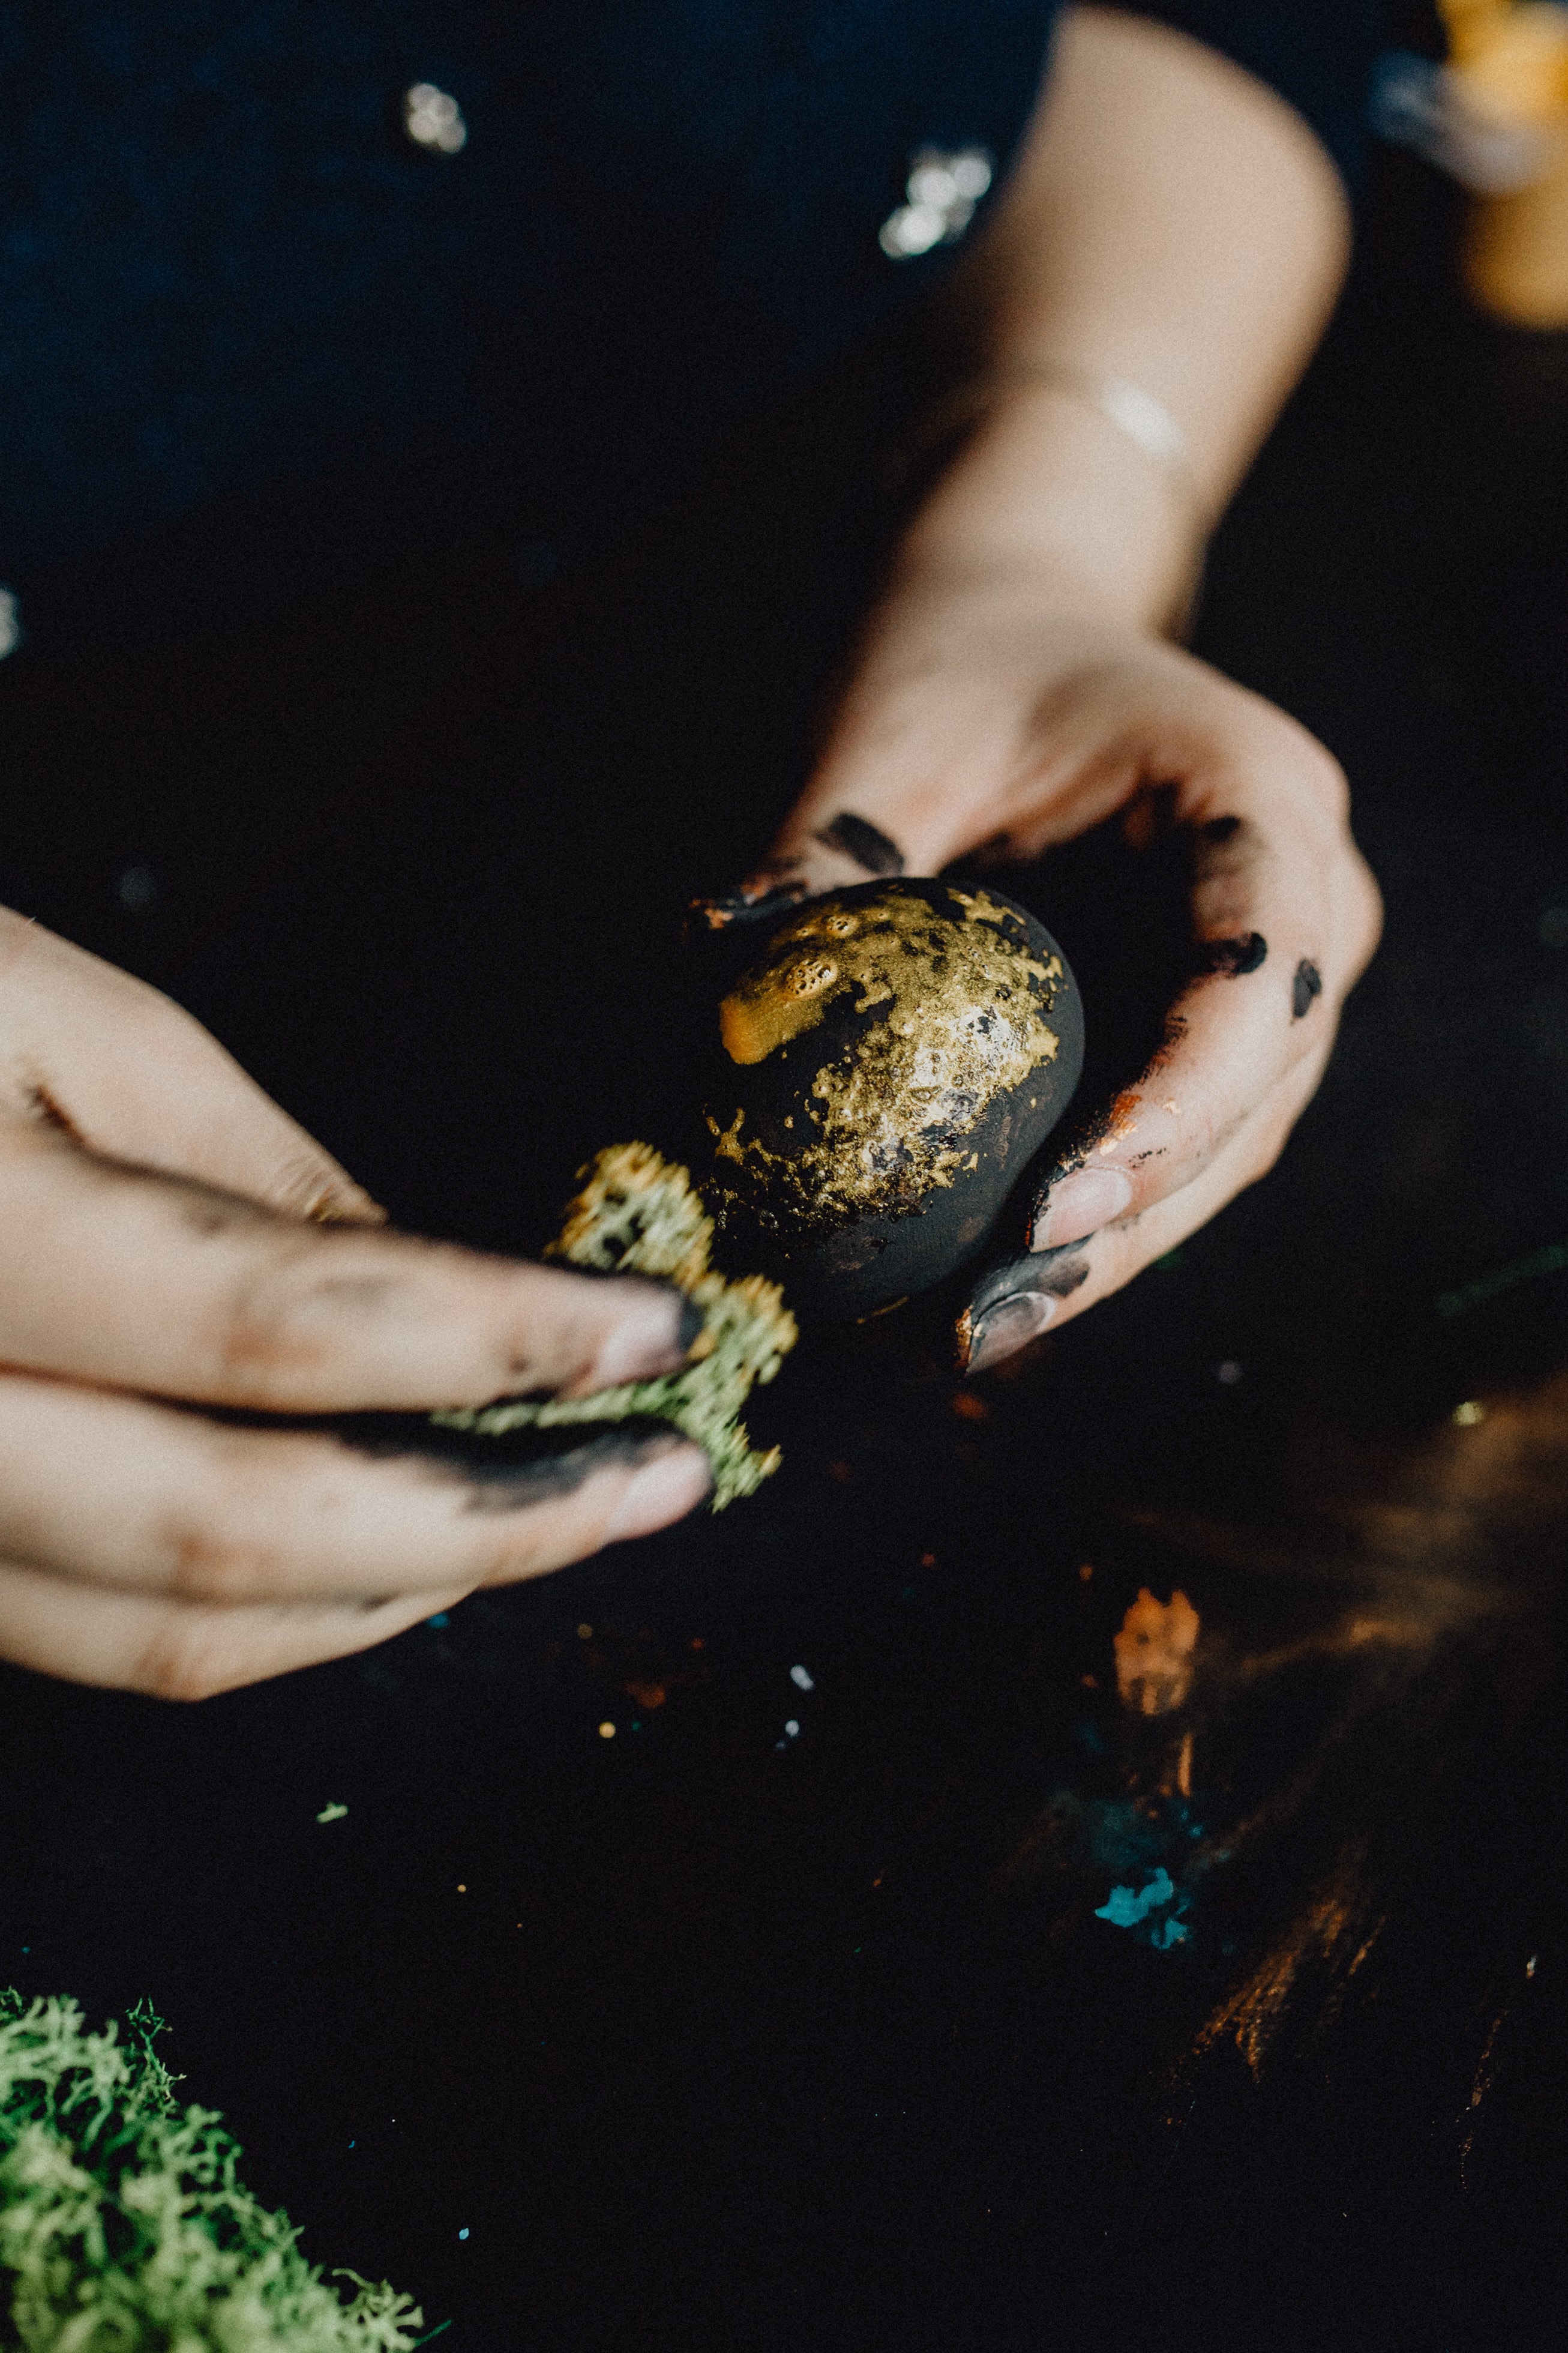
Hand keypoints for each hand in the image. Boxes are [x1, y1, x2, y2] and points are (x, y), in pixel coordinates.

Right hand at [0, 912, 709, 1695]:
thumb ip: (261, 1179)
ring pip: (167, 1634)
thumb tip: (447, 1296)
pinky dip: (262, 1615)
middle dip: (489, 1524)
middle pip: (236, 1533)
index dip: (498, 1343)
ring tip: (546, 1520)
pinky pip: (92, 1637)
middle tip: (657, 1483)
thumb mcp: (70, 1022)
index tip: (652, 1334)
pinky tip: (381, 1553)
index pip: (278, 1329)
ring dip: (392, 1595)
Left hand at [721, 578, 1381, 1367]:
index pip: (1259, 981)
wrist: (1014, 618)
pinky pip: (1177, 1143)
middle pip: (1253, 1099)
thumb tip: (712, 997)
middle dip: (1129, 1226)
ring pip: (1226, 1149)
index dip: (1176, 1107)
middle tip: (994, 1317)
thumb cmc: (960, 657)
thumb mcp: (886, 737)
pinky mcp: (1212, 1024)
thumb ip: (820, 858)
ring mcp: (1274, 972)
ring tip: (981, 1333)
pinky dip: (1095, 1222)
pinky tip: (995, 1289)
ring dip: (1112, 1254)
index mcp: (1261, 800)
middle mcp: (1307, 895)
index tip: (1058, 1206)